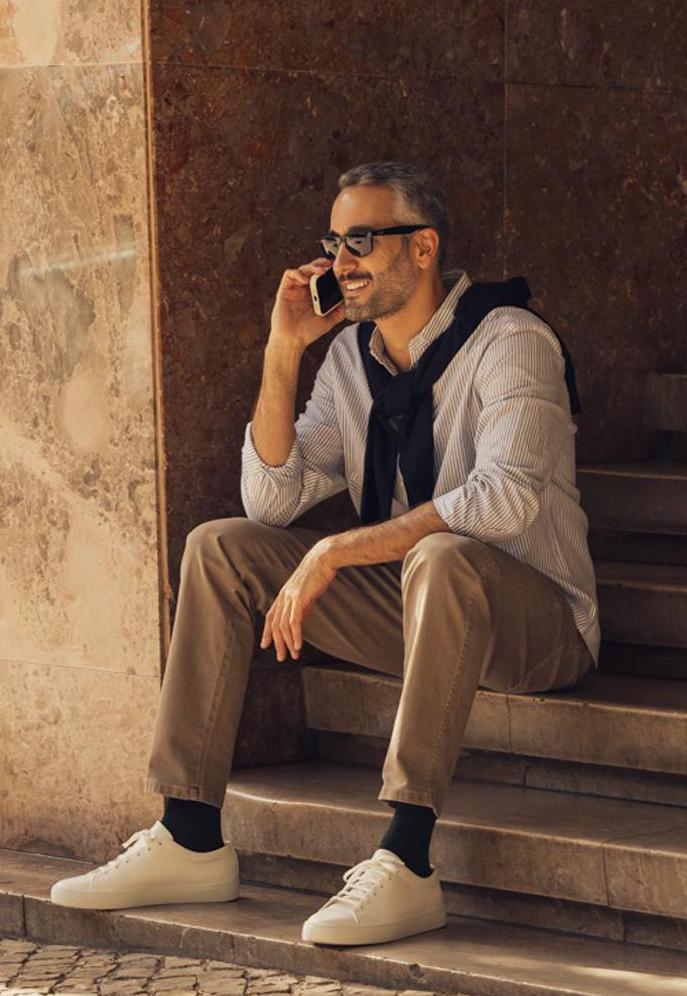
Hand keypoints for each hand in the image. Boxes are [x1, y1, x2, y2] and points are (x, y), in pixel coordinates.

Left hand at [260, 542, 336, 661]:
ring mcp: (290, 598)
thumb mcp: (306, 591)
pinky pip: (295, 621)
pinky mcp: (299, 599)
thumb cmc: (317, 573)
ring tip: (293, 655)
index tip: (265, 645)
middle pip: (276, 625)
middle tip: (281, 657)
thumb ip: (301, 605)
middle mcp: (283, 597)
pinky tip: (298, 645)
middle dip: (278, 643)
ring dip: (288, 643)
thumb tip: (299, 618)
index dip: (267, 632)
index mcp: (283, 594)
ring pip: (284, 626)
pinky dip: (296, 635)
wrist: (323, 559)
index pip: (271, 617)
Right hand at [269, 257, 344, 351]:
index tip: (343, 269)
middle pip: (315, 269)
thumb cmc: (308, 332)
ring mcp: (296, 289)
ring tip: (321, 271)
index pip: (325, 278)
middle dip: (324, 264)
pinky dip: (298, 273)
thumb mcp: (329, 320)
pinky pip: (290, 274)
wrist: (292, 340)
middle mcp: (306, 290)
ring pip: (304, 269)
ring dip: (313, 266)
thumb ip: (340, 310)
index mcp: (317, 295)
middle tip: (333, 266)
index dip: (333, 271)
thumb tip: (349, 298)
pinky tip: (304, 279)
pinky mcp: (285, 289)